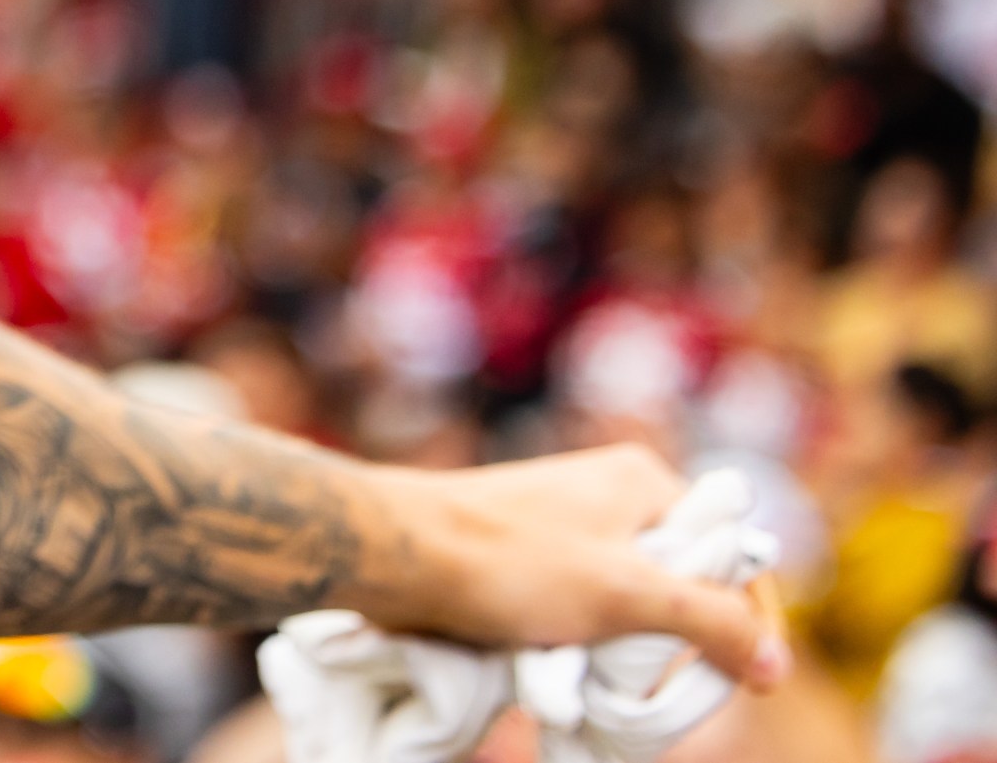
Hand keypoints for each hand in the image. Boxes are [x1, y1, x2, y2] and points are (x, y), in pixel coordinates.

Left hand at [355, 443, 781, 689]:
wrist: (396, 556)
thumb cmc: (509, 562)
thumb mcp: (628, 594)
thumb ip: (712, 623)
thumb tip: (778, 665)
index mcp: (643, 482)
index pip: (730, 552)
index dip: (749, 620)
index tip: (750, 681)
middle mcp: (611, 497)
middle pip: (682, 584)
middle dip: (681, 643)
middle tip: (668, 691)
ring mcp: (567, 528)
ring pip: (630, 608)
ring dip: (626, 653)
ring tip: (608, 686)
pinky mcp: (530, 561)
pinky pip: (583, 613)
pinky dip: (583, 649)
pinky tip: (567, 675)